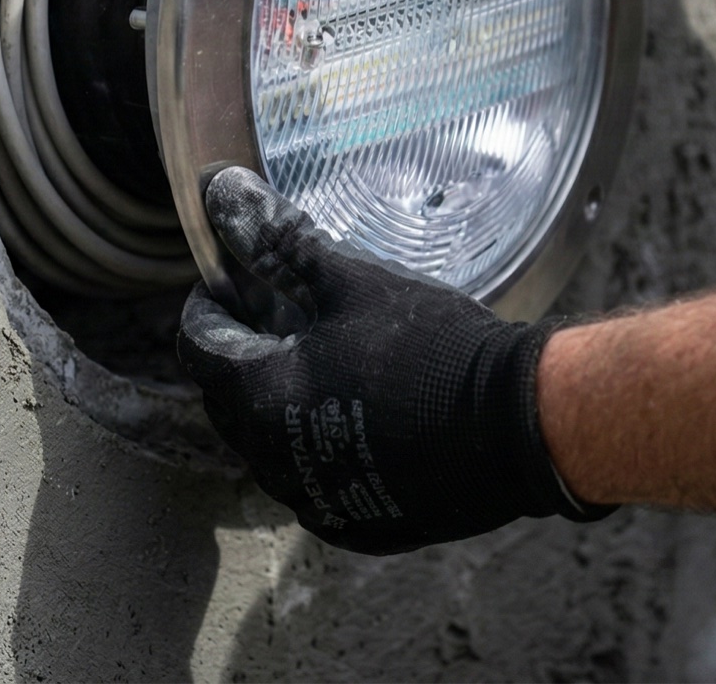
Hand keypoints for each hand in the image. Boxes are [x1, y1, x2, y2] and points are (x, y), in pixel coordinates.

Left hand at [177, 168, 610, 554]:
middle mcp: (272, 462)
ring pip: (268, 444)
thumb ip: (279, 240)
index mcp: (259, 398)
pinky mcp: (358, 525)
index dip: (211, 303)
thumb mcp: (352, 281)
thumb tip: (219, 190)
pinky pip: (316, 483)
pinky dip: (323, 449)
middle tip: (287, 314)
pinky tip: (365, 415)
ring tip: (332, 361)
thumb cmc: (432, 348)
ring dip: (282, 402)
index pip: (196, 345)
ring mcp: (316, 502)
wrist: (519, 426)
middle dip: (245, 351)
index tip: (238, 280)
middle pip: (227, 397)